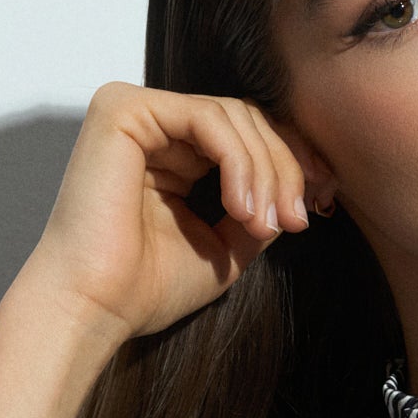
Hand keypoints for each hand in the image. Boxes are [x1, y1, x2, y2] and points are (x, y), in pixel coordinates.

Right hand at [28, 81, 336, 344]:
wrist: (96, 307)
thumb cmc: (145, 287)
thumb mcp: (225, 247)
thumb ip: (259, 211)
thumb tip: (298, 194)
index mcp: (172, 152)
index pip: (246, 134)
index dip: (291, 162)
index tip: (320, 201)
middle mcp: (152, 126)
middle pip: (246, 119)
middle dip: (285, 168)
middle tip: (297, 218)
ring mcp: (135, 112)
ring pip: (233, 116)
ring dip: (264, 171)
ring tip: (264, 223)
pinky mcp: (123, 110)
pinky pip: (207, 118)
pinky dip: (238, 161)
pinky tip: (240, 206)